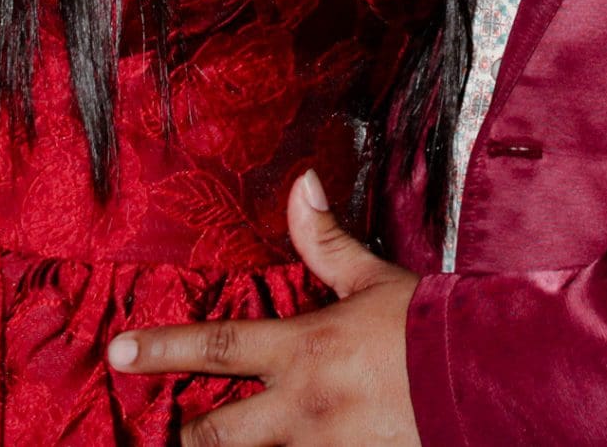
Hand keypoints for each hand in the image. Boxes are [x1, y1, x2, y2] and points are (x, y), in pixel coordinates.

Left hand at [109, 171, 421, 446]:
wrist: (488, 381)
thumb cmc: (428, 327)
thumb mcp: (374, 279)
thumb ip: (326, 241)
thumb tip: (299, 185)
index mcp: (304, 349)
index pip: (216, 346)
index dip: (161, 349)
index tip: (118, 351)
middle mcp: (302, 408)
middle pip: (215, 435)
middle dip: (185, 434)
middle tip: (167, 428)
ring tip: (215, 440)